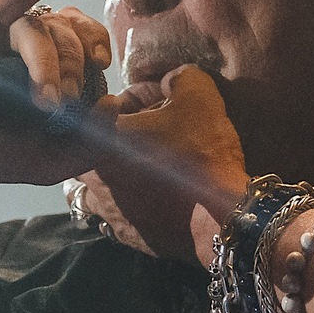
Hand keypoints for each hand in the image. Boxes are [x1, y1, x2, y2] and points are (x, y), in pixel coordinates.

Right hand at [0, 0, 116, 190]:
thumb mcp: (50, 161)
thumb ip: (92, 139)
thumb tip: (114, 100)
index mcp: (51, 71)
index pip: (87, 46)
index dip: (97, 51)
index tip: (101, 72)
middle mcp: (30, 48)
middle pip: (69, 33)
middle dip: (74, 66)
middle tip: (61, 103)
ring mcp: (4, 32)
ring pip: (43, 26)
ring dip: (53, 60)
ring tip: (45, 100)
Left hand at [88, 66, 250, 265]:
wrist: (221, 216)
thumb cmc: (203, 154)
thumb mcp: (199, 98)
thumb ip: (181, 78)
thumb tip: (172, 79)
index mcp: (101, 139)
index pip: (105, 108)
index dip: (135, 99)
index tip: (158, 103)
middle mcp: (94, 176)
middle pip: (92, 148)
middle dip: (117, 137)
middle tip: (152, 134)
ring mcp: (107, 209)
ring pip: (94, 185)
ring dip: (113, 173)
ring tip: (145, 167)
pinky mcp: (124, 234)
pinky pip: (114, 214)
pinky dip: (127, 203)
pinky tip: (153, 196)